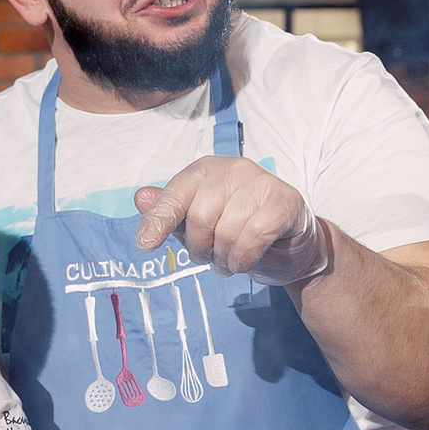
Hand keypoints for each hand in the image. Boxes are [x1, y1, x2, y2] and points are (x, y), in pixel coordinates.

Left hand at [132, 157, 330, 282]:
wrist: (288, 246)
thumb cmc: (238, 231)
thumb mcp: (197, 226)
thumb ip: (170, 212)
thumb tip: (141, 197)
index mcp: (204, 170)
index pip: (175, 195)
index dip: (159, 220)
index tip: (145, 244)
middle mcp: (232, 168)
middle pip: (200, 217)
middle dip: (200, 248)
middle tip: (208, 257)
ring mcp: (261, 181)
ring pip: (227, 231)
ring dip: (225, 259)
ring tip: (229, 261)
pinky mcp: (285, 201)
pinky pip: (254, 237)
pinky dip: (245, 258)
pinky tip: (246, 261)